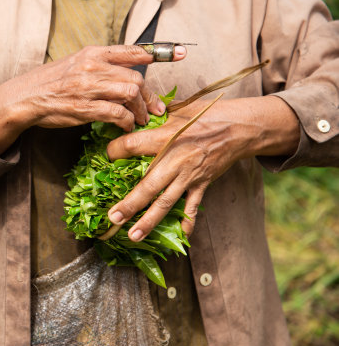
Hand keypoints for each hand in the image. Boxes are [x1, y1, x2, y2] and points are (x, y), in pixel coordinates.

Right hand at [0, 44, 185, 153]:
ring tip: (140, 120)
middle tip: (155, 110)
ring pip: (130, 94)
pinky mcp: (84, 108)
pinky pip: (116, 114)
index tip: (181, 53)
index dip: (161, 53)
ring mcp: (89, 86)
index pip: (133, 51)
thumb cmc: (51, 83)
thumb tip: (126, 74)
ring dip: (140, 111)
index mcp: (93, 53)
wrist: (24, 97)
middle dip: (150, 96)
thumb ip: (101, 65)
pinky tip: (125, 127)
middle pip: (136, 78)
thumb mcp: (76, 64)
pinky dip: (126, 122)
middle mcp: (93, 66)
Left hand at [105, 96, 298, 241]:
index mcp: (165, 136)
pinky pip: (193, 207)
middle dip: (129, 204)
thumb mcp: (177, 109)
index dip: (115, 151)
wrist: (239, 127)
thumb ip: (153, 115)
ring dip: (149, 221)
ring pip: (166, 202)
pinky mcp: (202, 184)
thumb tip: (131, 113)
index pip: (132, 146)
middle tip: (112, 218)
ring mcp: (189, 175)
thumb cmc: (205, 115)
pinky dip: (187, 222)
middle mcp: (175, 160)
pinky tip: (180, 236)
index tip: (106, 156)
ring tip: (133, 235)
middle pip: (148, 185)